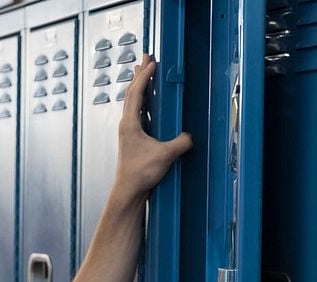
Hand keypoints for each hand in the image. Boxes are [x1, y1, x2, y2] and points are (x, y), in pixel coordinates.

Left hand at [114, 54, 193, 199]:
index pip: (136, 93)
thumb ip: (181, 142)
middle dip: (140, 73)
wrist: (129, 190)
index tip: (152, 62)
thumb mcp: (166, 155)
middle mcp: (127, 125)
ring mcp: (129, 131)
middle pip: (132, 92)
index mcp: (130, 124)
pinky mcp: (134, 137)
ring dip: (140, 84)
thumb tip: (189, 136)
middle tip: (146, 57)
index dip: (144, 76)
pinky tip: (148, 98)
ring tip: (145, 70)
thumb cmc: (140, 174)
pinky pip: (138, 111)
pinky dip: (143, 98)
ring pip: (133, 101)